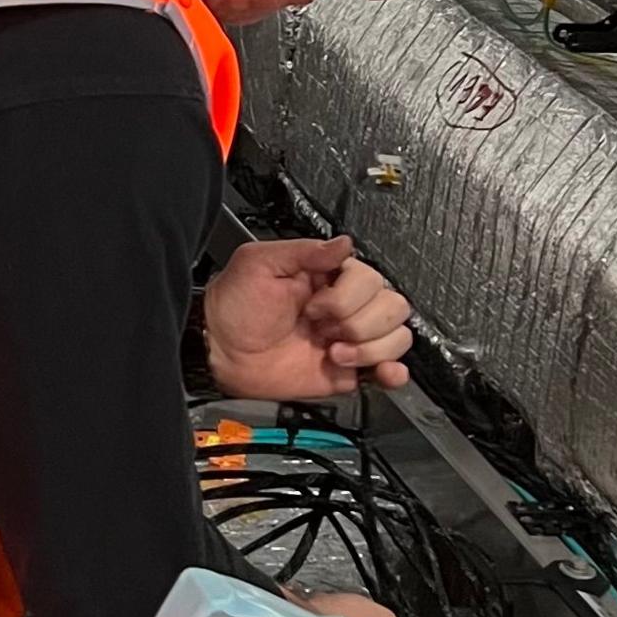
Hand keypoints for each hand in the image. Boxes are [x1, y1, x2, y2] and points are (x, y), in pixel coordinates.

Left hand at [204, 235, 412, 399]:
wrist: (219, 352)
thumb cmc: (233, 306)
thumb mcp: (259, 263)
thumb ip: (304, 251)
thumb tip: (344, 245)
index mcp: (329, 277)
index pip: (371, 280)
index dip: (346, 296)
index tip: (313, 304)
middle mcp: (345, 306)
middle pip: (392, 307)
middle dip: (359, 322)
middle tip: (322, 327)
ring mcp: (349, 338)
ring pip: (396, 337)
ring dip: (370, 347)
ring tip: (334, 352)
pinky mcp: (348, 370)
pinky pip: (388, 370)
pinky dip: (394, 371)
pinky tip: (380, 370)